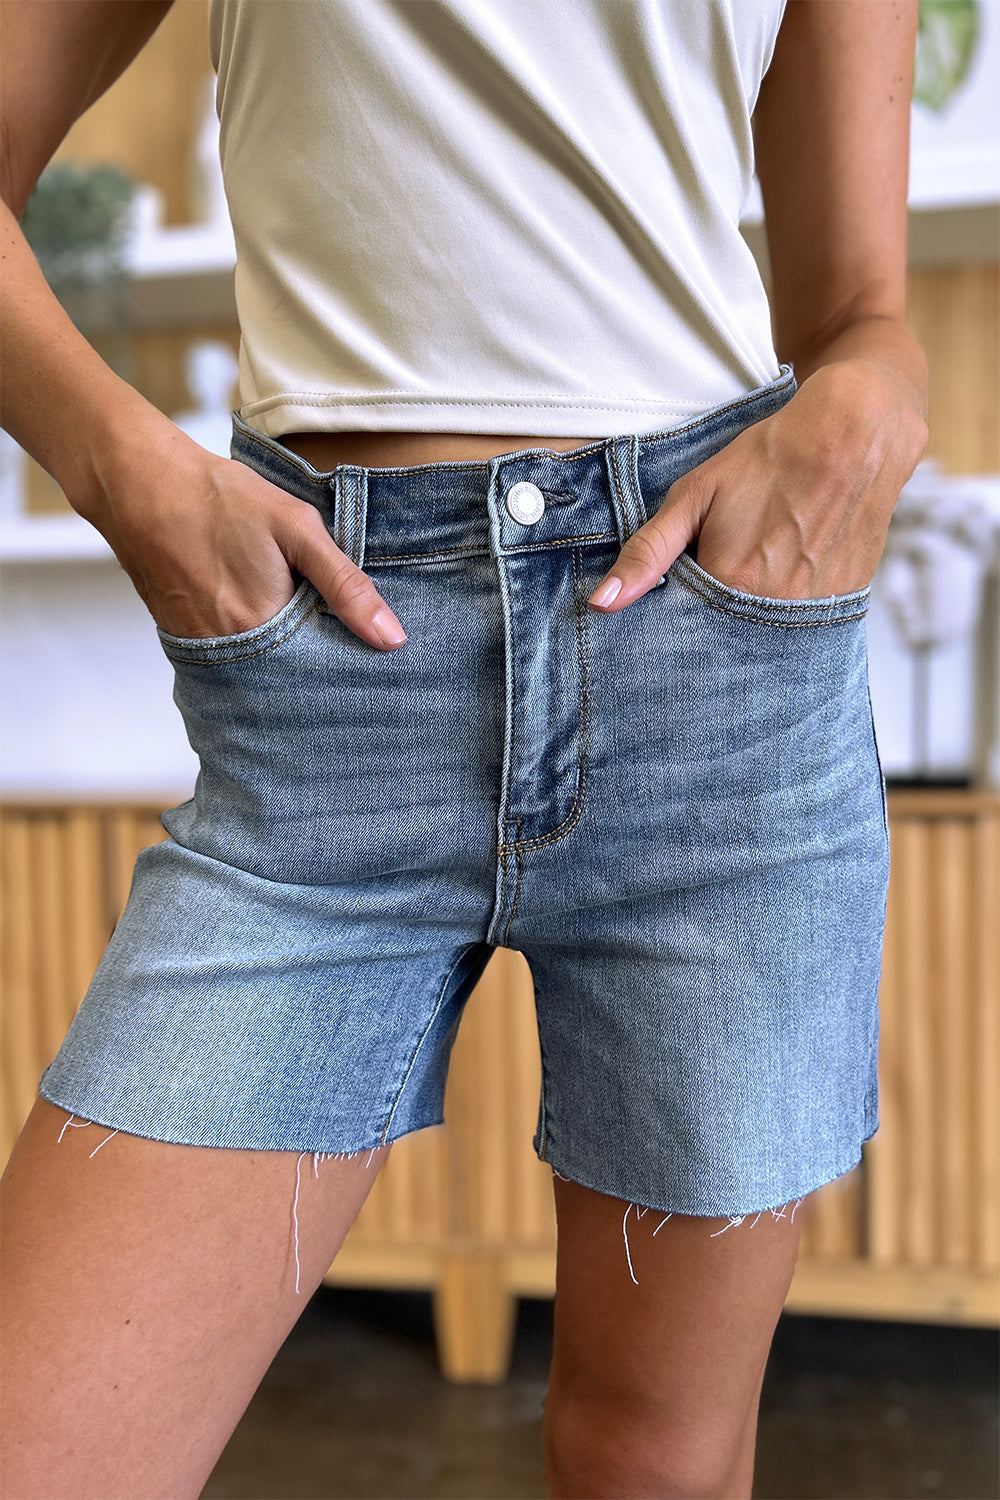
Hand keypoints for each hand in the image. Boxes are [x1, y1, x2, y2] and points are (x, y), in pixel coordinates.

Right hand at [82, 425, 407, 648]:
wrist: (139, 484)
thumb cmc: (219, 499)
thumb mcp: (297, 528)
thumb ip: (346, 584)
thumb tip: (391, 638)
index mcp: (265, 628)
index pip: (324, 672)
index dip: (349, 661)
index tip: (371, 656)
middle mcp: (231, 652)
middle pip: (292, 680)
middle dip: (319, 667)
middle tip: (338, 642)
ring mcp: (203, 650)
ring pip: (263, 672)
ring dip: (287, 659)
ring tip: (302, 627)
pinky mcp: (184, 640)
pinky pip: (232, 661)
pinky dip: (255, 649)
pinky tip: (266, 620)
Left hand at [588, 360, 928, 609]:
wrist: (853, 435)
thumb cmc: (767, 460)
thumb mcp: (695, 495)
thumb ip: (647, 554)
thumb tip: (601, 604)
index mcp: (731, 585)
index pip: (684, 632)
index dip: (676, 615)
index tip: (680, 591)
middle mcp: (774, 610)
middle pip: (725, 639)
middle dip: (711, 622)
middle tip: (724, 567)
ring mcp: (814, 612)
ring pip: (763, 637)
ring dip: (748, 618)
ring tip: (758, 564)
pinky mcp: (843, 605)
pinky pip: (801, 625)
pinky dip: (785, 611)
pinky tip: (786, 570)